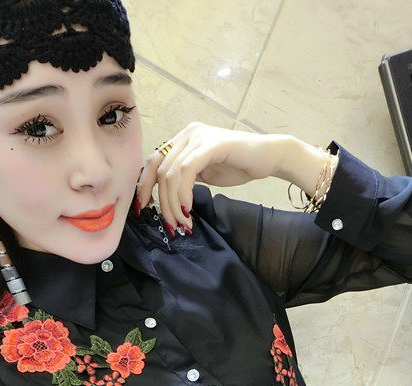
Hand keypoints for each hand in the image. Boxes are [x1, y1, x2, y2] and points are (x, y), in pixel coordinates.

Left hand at [135, 122, 291, 235]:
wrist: (269, 157)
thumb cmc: (238, 166)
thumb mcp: (204, 173)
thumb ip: (184, 178)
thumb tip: (163, 198)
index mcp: (183, 139)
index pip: (153, 163)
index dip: (144, 187)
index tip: (143, 210)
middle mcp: (187, 134)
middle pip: (160, 171)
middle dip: (162, 203)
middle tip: (172, 225)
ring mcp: (198, 136)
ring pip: (171, 174)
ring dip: (174, 204)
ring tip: (184, 222)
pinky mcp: (211, 144)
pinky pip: (187, 171)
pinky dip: (184, 193)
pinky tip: (189, 209)